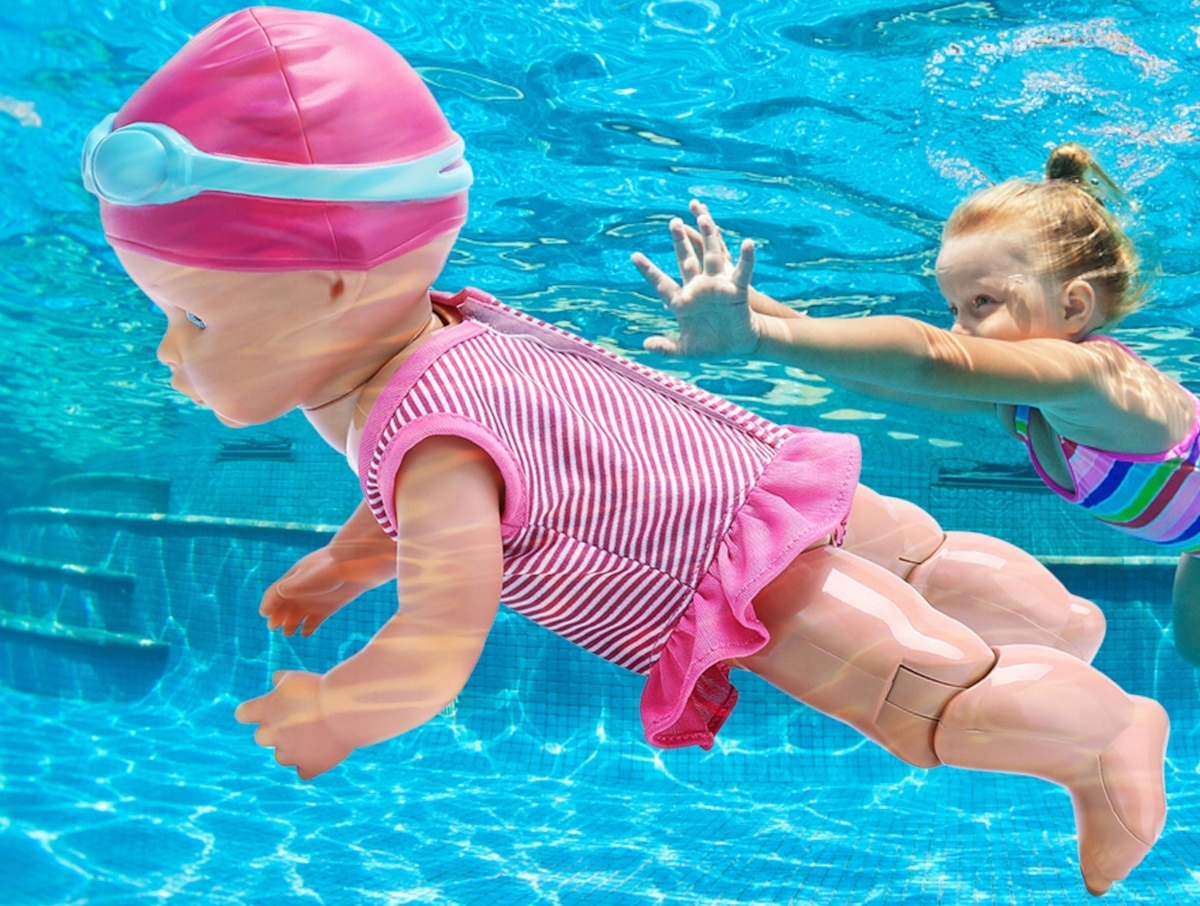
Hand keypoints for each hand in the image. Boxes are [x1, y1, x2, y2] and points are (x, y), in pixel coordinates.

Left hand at [234, 671, 352, 779]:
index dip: (252, 711)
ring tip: (313, 733)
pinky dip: (310, 764)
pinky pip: (304, 771)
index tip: (269, 706)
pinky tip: (321, 750)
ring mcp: (291, 753)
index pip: (243, 714)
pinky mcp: (311, 766)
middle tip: (298, 717)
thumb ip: (282, 680)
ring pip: (281, 757)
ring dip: (292, 748)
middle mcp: (273, 734)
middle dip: (275, 730)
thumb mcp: (297, 677)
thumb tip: (276, 679)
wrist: (346, 708)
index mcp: (266, 709)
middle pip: (261, 737)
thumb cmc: (321, 688)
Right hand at [260, 538, 394, 636]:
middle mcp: (302, 591)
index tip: (265, 615)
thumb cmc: (329, 568)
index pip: (275, 594)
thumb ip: (293, 585)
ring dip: (291, 624)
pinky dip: (309, 628)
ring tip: (288, 633)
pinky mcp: (328, 607)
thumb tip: (278, 592)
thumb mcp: (308, 576)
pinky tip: (305, 634)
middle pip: (284, 607)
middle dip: (277, 616)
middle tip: (273, 626)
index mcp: (293, 580)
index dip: (268, 604)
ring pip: (297, 616)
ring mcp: (314, 600)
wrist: (356, 566)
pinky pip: (314, 621)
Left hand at [632, 200, 761, 357]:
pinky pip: (742, 272)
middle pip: (686, 260)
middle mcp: (697, 288)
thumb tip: (646, 345)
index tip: (634, 256)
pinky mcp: (736, 290)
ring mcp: (716, 286)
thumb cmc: (710, 344)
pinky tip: (748, 243)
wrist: (736, 346)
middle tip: (673, 222)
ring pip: (711, 256)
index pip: (661, 282)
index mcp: (682, 300)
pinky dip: (747, 258)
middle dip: (680, 241)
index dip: (648, 270)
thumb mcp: (685, 348)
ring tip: (704, 218)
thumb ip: (666, 346)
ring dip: (709, 237)